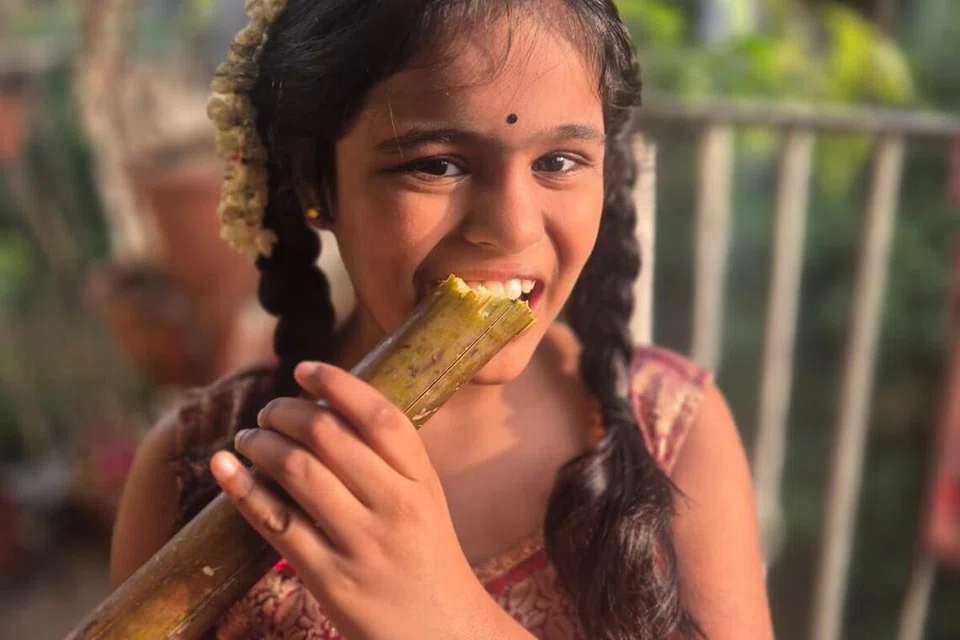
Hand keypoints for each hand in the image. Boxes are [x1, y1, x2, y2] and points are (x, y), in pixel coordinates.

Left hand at [210, 362, 524, 639]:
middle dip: (286, 412)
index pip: (379, 416)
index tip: (303, 369)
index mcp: (421, 481)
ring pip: (297, 472)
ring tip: (248, 437)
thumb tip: (324, 404)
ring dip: (260, 444)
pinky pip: (275, 523)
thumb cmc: (424, 552)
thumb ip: (388, 456)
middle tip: (269, 410)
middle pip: (328, 437)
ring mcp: (362, 545)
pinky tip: (226, 468)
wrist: (440, 630)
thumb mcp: (424, 497)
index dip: (336, 384)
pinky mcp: (329, 580)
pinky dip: (243, 489)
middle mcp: (395, 507)